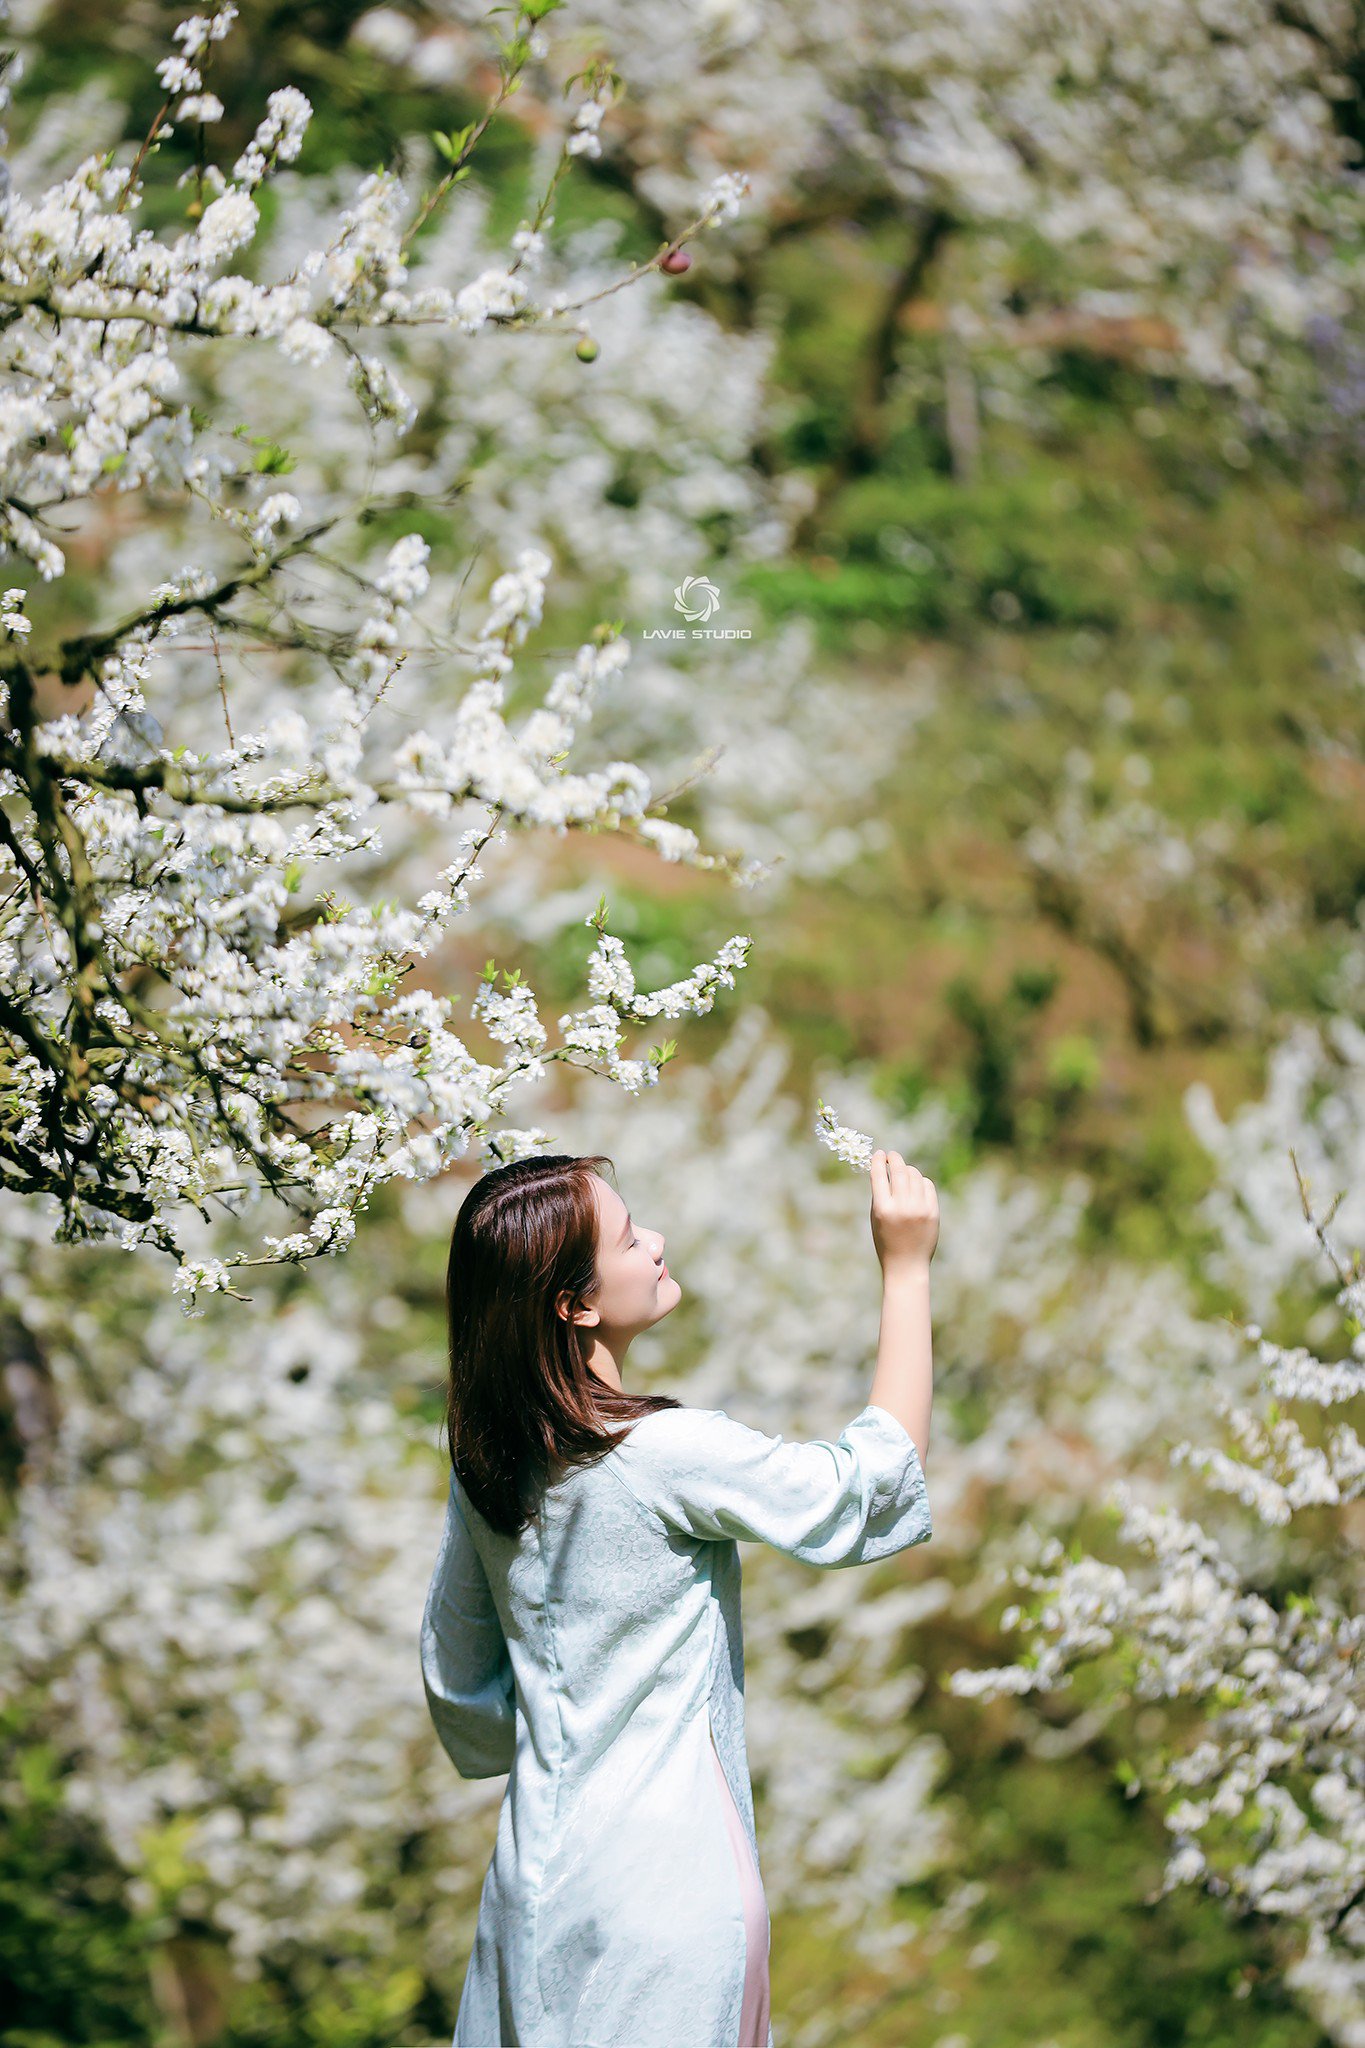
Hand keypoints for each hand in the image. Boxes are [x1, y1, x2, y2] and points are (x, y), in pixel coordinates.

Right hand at [869, 1150, 938, 1270]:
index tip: (879, 1154)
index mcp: (882, 1208)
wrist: (906, 1264)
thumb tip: (886, 1168)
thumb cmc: (886, 1240)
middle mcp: (902, 1207)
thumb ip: (880, 1194)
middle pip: (899, 1170)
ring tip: (903, 1172)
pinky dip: (921, 1181)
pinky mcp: (933, 1212)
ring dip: (907, 1169)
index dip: (878, 1160)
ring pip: (915, 1175)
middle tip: (892, 1155)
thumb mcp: (876, 1218)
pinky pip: (927, 1185)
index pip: (879, 1175)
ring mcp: (919, 1209)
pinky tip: (916, 1185)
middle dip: (894, 1159)